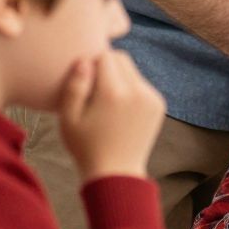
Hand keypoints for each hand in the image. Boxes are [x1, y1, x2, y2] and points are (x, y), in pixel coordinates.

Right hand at [57, 49, 168, 180]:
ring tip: (106, 104)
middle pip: (122, 59)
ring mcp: (152, 98)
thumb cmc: (85, 146)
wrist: (116, 172)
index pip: (106, 55)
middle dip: (107, 68)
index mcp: (114, 93)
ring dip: (120, 79)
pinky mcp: (159, 105)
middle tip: (93, 91)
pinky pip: (142, 85)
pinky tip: (119, 111)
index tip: (84, 81)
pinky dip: (131, 91)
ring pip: (133, 71)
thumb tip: (84, 60)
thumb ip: (75, 86)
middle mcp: (138, 91)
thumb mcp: (68, 118)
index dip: (92, 64)